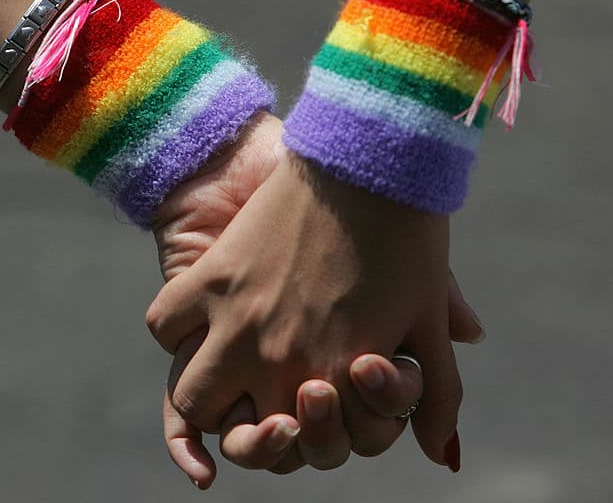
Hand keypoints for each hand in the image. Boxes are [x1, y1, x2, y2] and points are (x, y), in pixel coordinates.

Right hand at [151, 138, 480, 485]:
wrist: (366, 158)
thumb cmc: (408, 236)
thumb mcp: (427, 319)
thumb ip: (436, 395)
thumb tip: (446, 454)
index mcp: (332, 379)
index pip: (293, 448)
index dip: (289, 442)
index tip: (295, 416)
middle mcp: (277, 362)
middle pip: (234, 435)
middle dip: (244, 434)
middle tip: (258, 407)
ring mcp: (236, 322)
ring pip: (190, 396)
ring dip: (203, 398)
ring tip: (221, 377)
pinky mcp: (209, 278)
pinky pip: (166, 325)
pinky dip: (175, 332)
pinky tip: (196, 326)